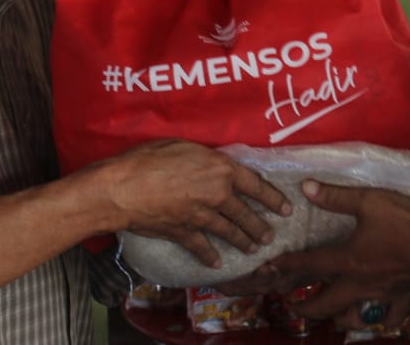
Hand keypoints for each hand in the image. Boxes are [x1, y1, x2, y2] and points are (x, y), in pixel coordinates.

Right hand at [100, 139, 290, 269]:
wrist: (124, 188)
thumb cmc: (150, 158)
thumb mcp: (185, 147)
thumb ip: (206, 159)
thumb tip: (215, 165)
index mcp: (221, 170)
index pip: (256, 185)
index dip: (273, 198)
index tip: (286, 208)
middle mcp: (217, 194)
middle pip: (245, 214)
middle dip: (261, 227)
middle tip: (272, 237)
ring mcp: (202, 217)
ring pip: (229, 232)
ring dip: (243, 242)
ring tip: (254, 249)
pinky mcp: (184, 233)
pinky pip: (202, 247)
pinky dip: (209, 256)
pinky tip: (217, 263)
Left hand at [251, 180, 409, 320]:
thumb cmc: (406, 223)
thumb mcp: (369, 201)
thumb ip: (336, 197)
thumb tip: (306, 188)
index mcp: (347, 260)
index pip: (309, 265)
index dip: (286, 265)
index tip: (268, 268)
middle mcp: (358, 283)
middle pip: (323, 303)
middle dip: (303, 307)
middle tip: (288, 305)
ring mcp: (378, 295)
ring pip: (350, 316)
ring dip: (335, 317)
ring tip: (327, 312)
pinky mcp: (398, 299)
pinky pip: (386, 318)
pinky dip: (377, 321)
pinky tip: (373, 317)